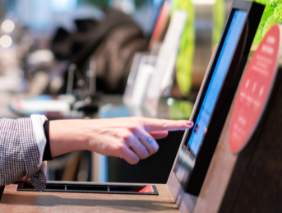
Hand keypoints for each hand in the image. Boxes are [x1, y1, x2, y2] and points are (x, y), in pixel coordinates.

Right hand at [49, 117, 192, 164]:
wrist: (91, 131)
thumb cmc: (111, 129)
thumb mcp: (130, 125)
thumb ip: (149, 130)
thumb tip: (164, 133)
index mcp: (140, 121)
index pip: (163, 123)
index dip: (178, 124)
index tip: (191, 124)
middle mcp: (136, 127)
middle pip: (154, 148)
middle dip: (146, 151)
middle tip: (133, 146)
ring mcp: (128, 137)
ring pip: (145, 155)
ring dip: (136, 155)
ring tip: (125, 148)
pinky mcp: (121, 147)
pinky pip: (134, 160)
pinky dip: (129, 159)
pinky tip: (121, 153)